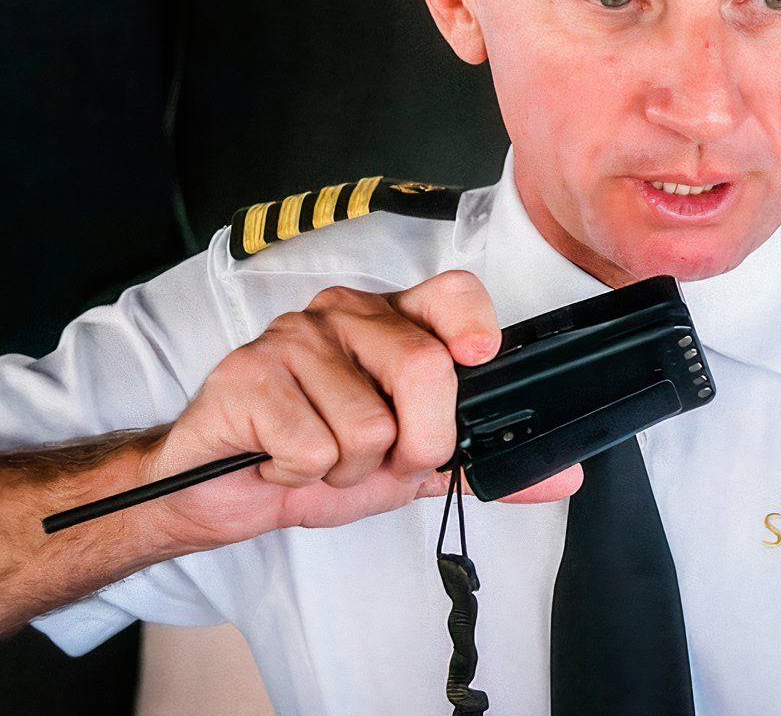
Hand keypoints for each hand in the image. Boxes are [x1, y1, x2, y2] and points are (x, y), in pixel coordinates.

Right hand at [141, 270, 583, 549]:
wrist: (216, 490)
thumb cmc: (312, 459)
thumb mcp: (407, 464)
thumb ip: (479, 463)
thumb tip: (564, 477)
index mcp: (389, 322)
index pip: (451, 291)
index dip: (473, 323)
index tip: (479, 357)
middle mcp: (344, 315)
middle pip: (425, 369)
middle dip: (415, 445)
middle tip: (378, 458)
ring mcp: (293, 338)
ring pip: (369, 425)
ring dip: (347, 470)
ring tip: (316, 458)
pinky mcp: (249, 375)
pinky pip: (313, 447)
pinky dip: (301, 476)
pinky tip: (277, 460)